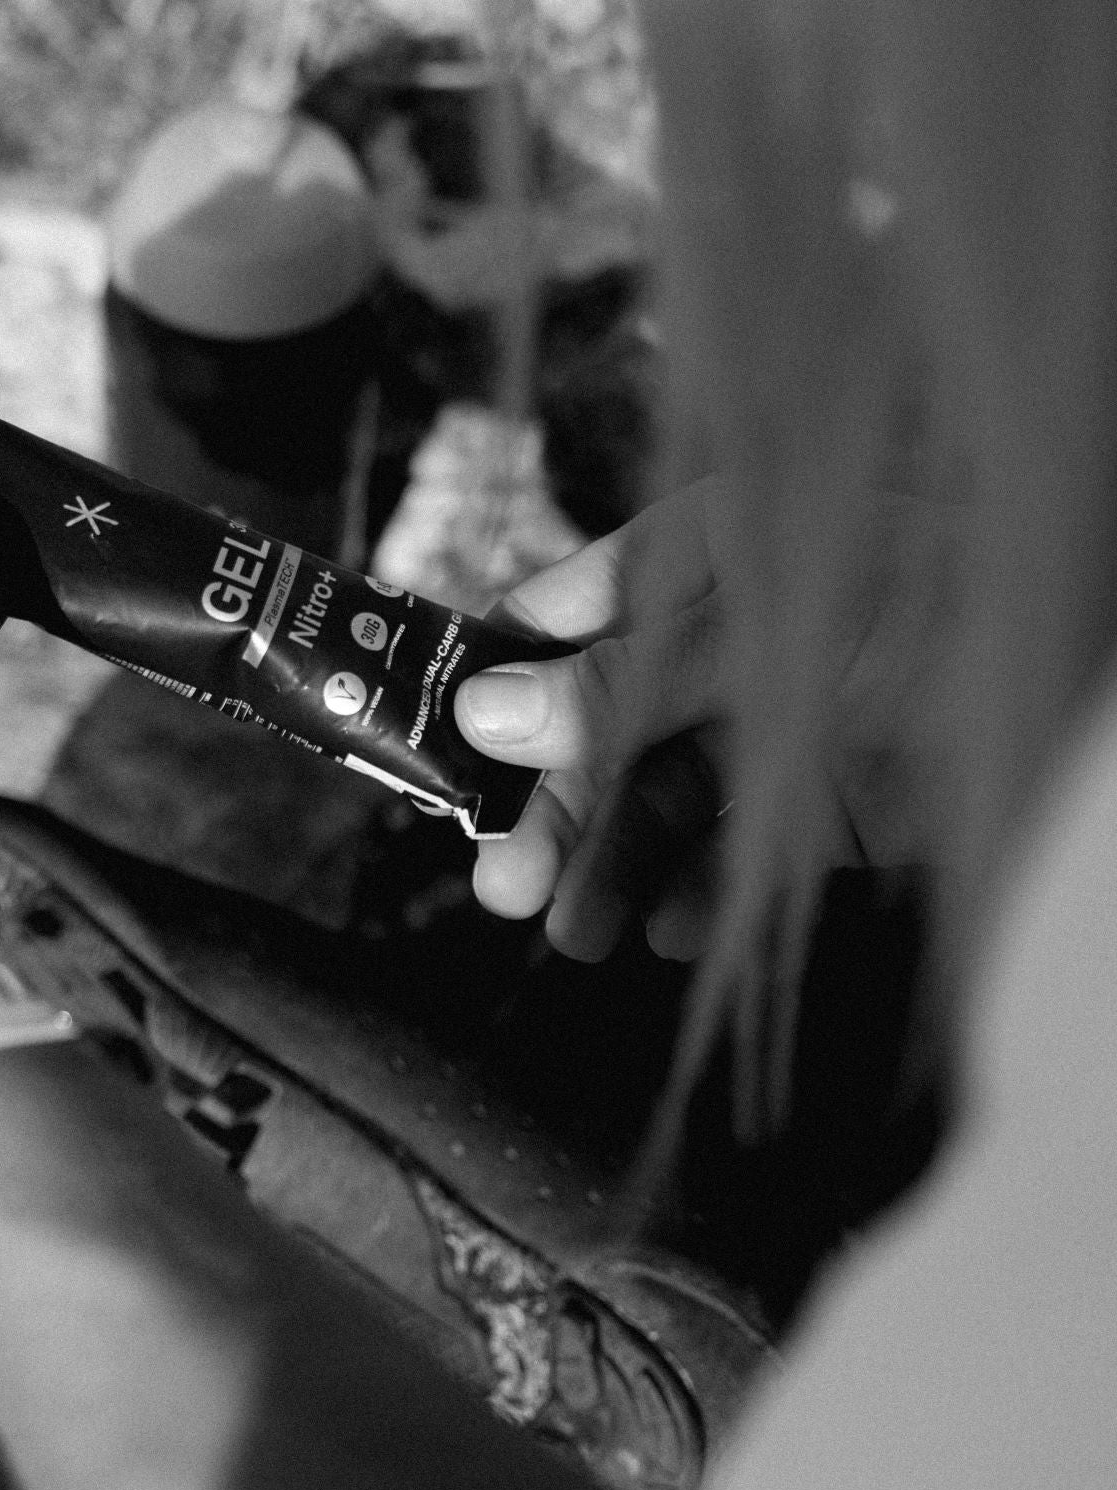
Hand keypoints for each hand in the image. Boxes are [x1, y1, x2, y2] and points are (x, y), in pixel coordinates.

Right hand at [452, 480, 936, 961]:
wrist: (1089, 642)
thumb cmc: (934, 583)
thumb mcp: (758, 625)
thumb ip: (626, 680)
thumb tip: (486, 714)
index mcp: (694, 559)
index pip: (566, 617)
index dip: (496, 681)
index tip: (438, 752)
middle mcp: (722, 647)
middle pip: (602, 733)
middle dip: (550, 807)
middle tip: (505, 883)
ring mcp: (778, 732)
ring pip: (662, 807)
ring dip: (612, 866)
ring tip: (577, 930)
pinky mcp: (834, 813)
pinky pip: (740, 862)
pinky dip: (701, 899)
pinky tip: (669, 928)